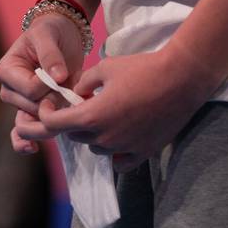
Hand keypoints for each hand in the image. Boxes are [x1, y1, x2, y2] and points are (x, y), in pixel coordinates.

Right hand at [0, 14, 84, 153]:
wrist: (61, 35)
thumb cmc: (51, 31)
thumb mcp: (48, 35)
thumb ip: (51, 55)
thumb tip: (58, 76)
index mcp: (6, 70)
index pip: (30, 91)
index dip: (50, 88)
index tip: (63, 75)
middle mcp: (8, 90)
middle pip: (32, 109)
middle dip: (54, 103)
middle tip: (70, 88)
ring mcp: (20, 103)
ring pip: (33, 123)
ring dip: (52, 120)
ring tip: (67, 114)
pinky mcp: (32, 111)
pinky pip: (24, 132)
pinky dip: (26, 142)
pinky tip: (32, 148)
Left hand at [30, 41, 215, 171]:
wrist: (180, 78)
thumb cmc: (142, 68)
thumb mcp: (106, 67)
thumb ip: (84, 82)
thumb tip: (76, 93)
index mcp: (92, 116)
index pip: (56, 124)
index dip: (46, 115)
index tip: (49, 106)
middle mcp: (105, 137)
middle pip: (76, 136)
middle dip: (73, 121)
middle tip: (80, 105)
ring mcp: (125, 148)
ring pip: (97, 148)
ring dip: (94, 134)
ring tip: (105, 115)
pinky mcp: (144, 152)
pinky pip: (120, 161)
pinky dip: (115, 152)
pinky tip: (120, 136)